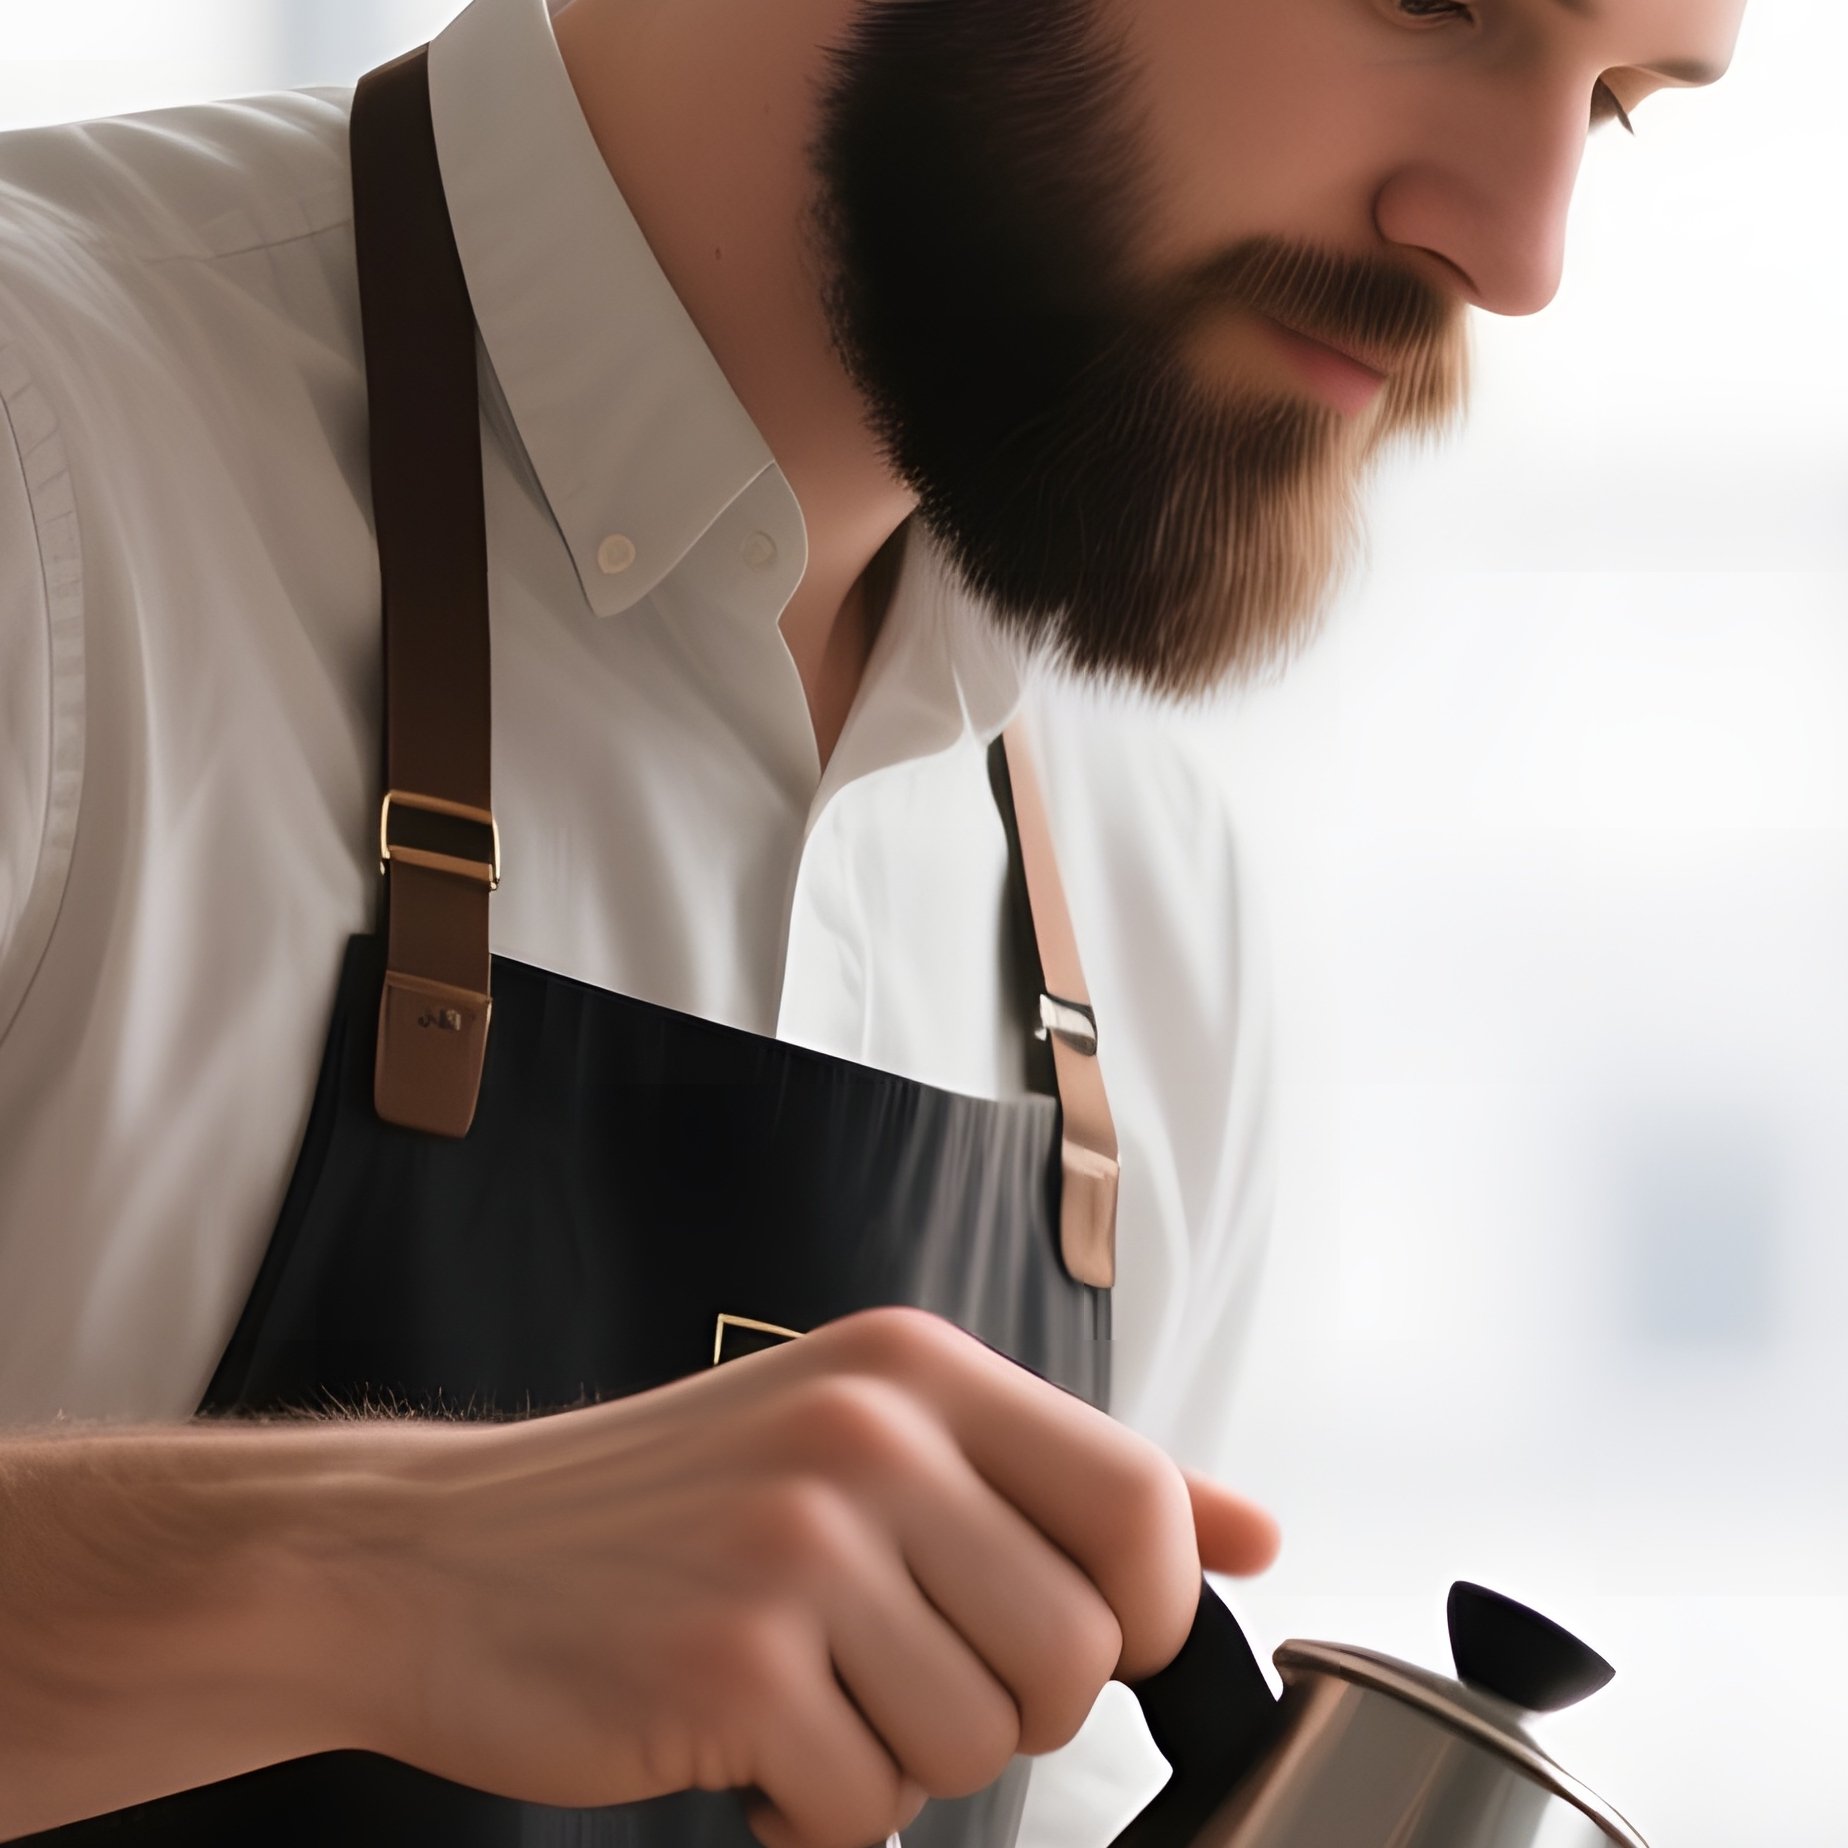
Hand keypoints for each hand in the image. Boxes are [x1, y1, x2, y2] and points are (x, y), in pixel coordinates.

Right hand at [364, 1306, 1278, 1847]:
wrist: (443, 1553)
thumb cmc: (668, 1505)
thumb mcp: (871, 1436)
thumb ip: (1065, 1480)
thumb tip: (1256, 1529)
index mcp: (915, 1368)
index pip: (1139, 1501)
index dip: (1140, 1607)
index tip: (1067, 1634)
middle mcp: (869, 1433)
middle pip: (1073, 1651)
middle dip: (1006, 1707)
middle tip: (897, 1676)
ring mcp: (800, 1545)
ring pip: (977, 1743)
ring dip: (898, 1759)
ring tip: (804, 1696)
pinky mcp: (734, 1661)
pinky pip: (865, 1808)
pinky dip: (815, 1814)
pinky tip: (745, 1745)